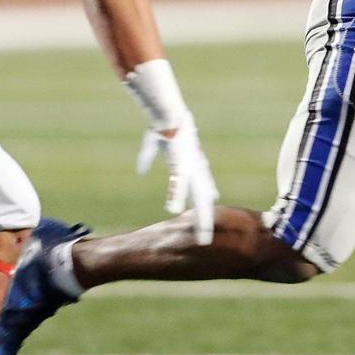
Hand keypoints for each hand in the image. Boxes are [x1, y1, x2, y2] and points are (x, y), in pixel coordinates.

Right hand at [135, 110, 218, 243]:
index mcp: (192, 163)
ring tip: (202, 239)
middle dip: (205, 219)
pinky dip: (177, 199)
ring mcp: (191, 171)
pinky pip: (179, 187)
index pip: (204, 182)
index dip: (209, 191)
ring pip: (199, 200)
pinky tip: (173, 212)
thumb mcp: (153, 145)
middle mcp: (196, 170)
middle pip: (203, 199)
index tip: (214, 198)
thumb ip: (147, 158)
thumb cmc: (163, 126)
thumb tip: (140, 170)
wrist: (169, 115)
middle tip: (205, 238)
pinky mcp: (181, 167)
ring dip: (200, 220)